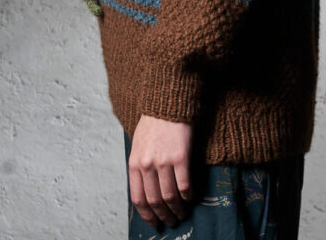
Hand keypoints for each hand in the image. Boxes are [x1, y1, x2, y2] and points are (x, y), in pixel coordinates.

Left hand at [128, 114, 194, 228]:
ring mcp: (164, 161)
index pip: (138, 198)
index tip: (153, 222)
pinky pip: (184, 185)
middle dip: (163, 215)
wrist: (167, 103)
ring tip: (182, 213)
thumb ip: (140, 166)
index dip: (146, 215)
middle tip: (171, 221)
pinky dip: (188, 196)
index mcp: (134, 162)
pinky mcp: (181, 157)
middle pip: (154, 200)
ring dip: (177, 209)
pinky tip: (190, 198)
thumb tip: (146, 190)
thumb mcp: (138, 144)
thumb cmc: (153, 123)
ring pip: (170, 196)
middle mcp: (147, 165)